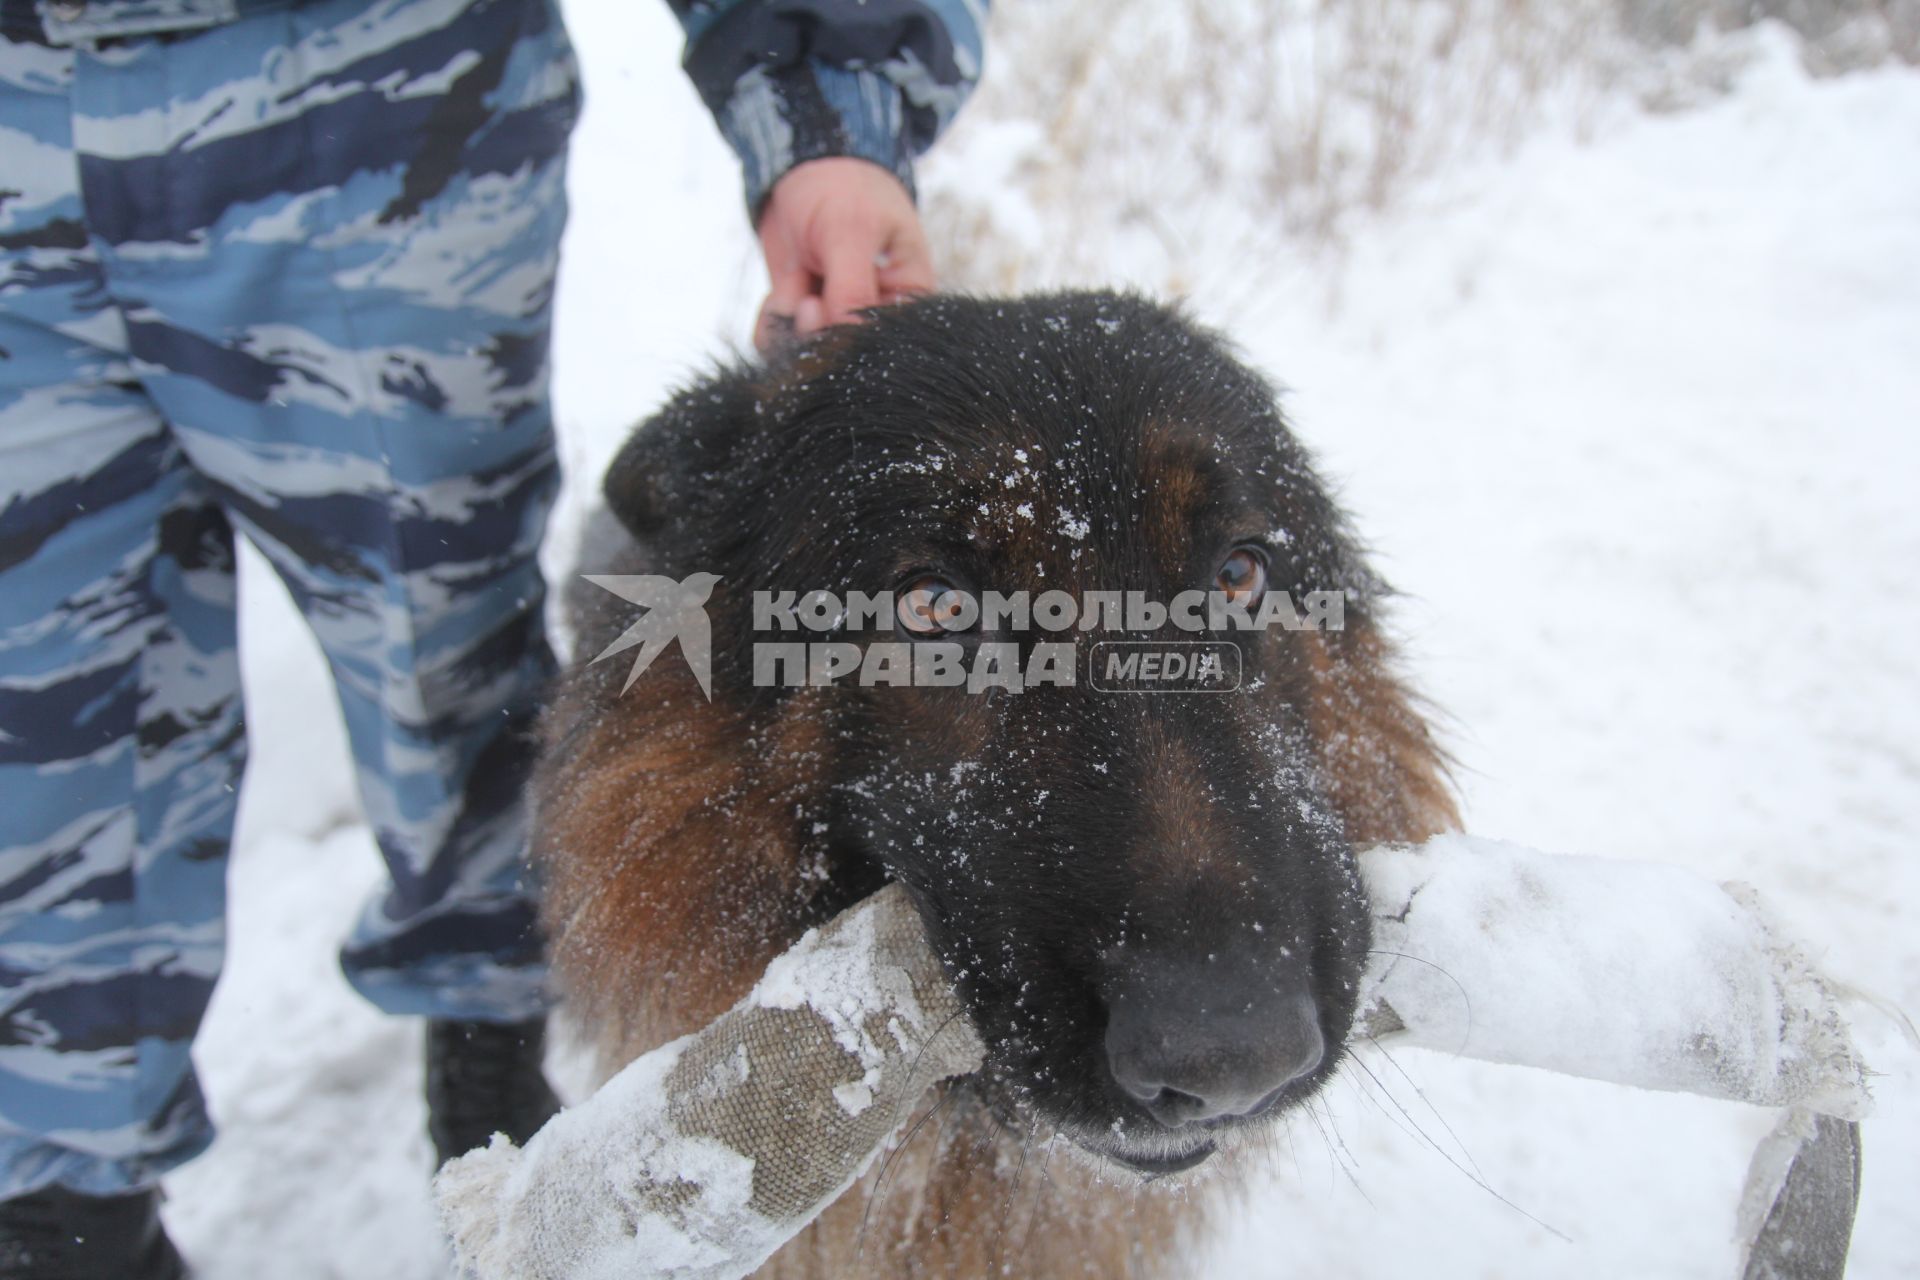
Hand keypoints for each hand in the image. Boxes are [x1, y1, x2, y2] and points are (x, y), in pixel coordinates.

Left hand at [754, 157, 935, 354]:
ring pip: (808, 353)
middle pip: (845, 355)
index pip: (886, 342)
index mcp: (910, 297)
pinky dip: (772, 322)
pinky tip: (783, 290)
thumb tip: (846, 344)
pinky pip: (783, 344)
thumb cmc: (843, 189)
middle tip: (806, 295)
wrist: (802, 168)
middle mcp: (877, 315)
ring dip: (791, 322)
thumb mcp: (851, 231)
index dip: (849, 336)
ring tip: (797, 281)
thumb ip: (851, 289)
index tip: (823, 303)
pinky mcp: (805, 318)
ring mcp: (839, 318)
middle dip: (815, 329)